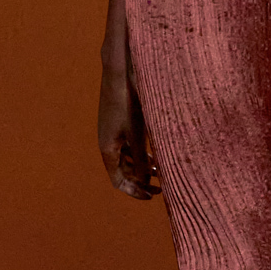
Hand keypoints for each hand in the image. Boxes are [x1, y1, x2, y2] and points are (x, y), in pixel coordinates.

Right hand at [99, 57, 159, 199]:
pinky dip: (143, 153)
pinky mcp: (120, 124)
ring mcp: (113, 134)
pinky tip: (158, 154)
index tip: (151, 196)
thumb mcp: (136, 134)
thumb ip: (141, 159)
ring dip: (143, 167)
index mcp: (107, 149)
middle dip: (141, 181)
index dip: (134, 191)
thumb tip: (145, 181)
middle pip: (123, 172)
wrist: (119, 73)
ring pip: (128, 159)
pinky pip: (129, 146)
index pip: (118, 181)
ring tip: (162, 172)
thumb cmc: (127, 103)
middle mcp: (108, 144)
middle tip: (160, 189)